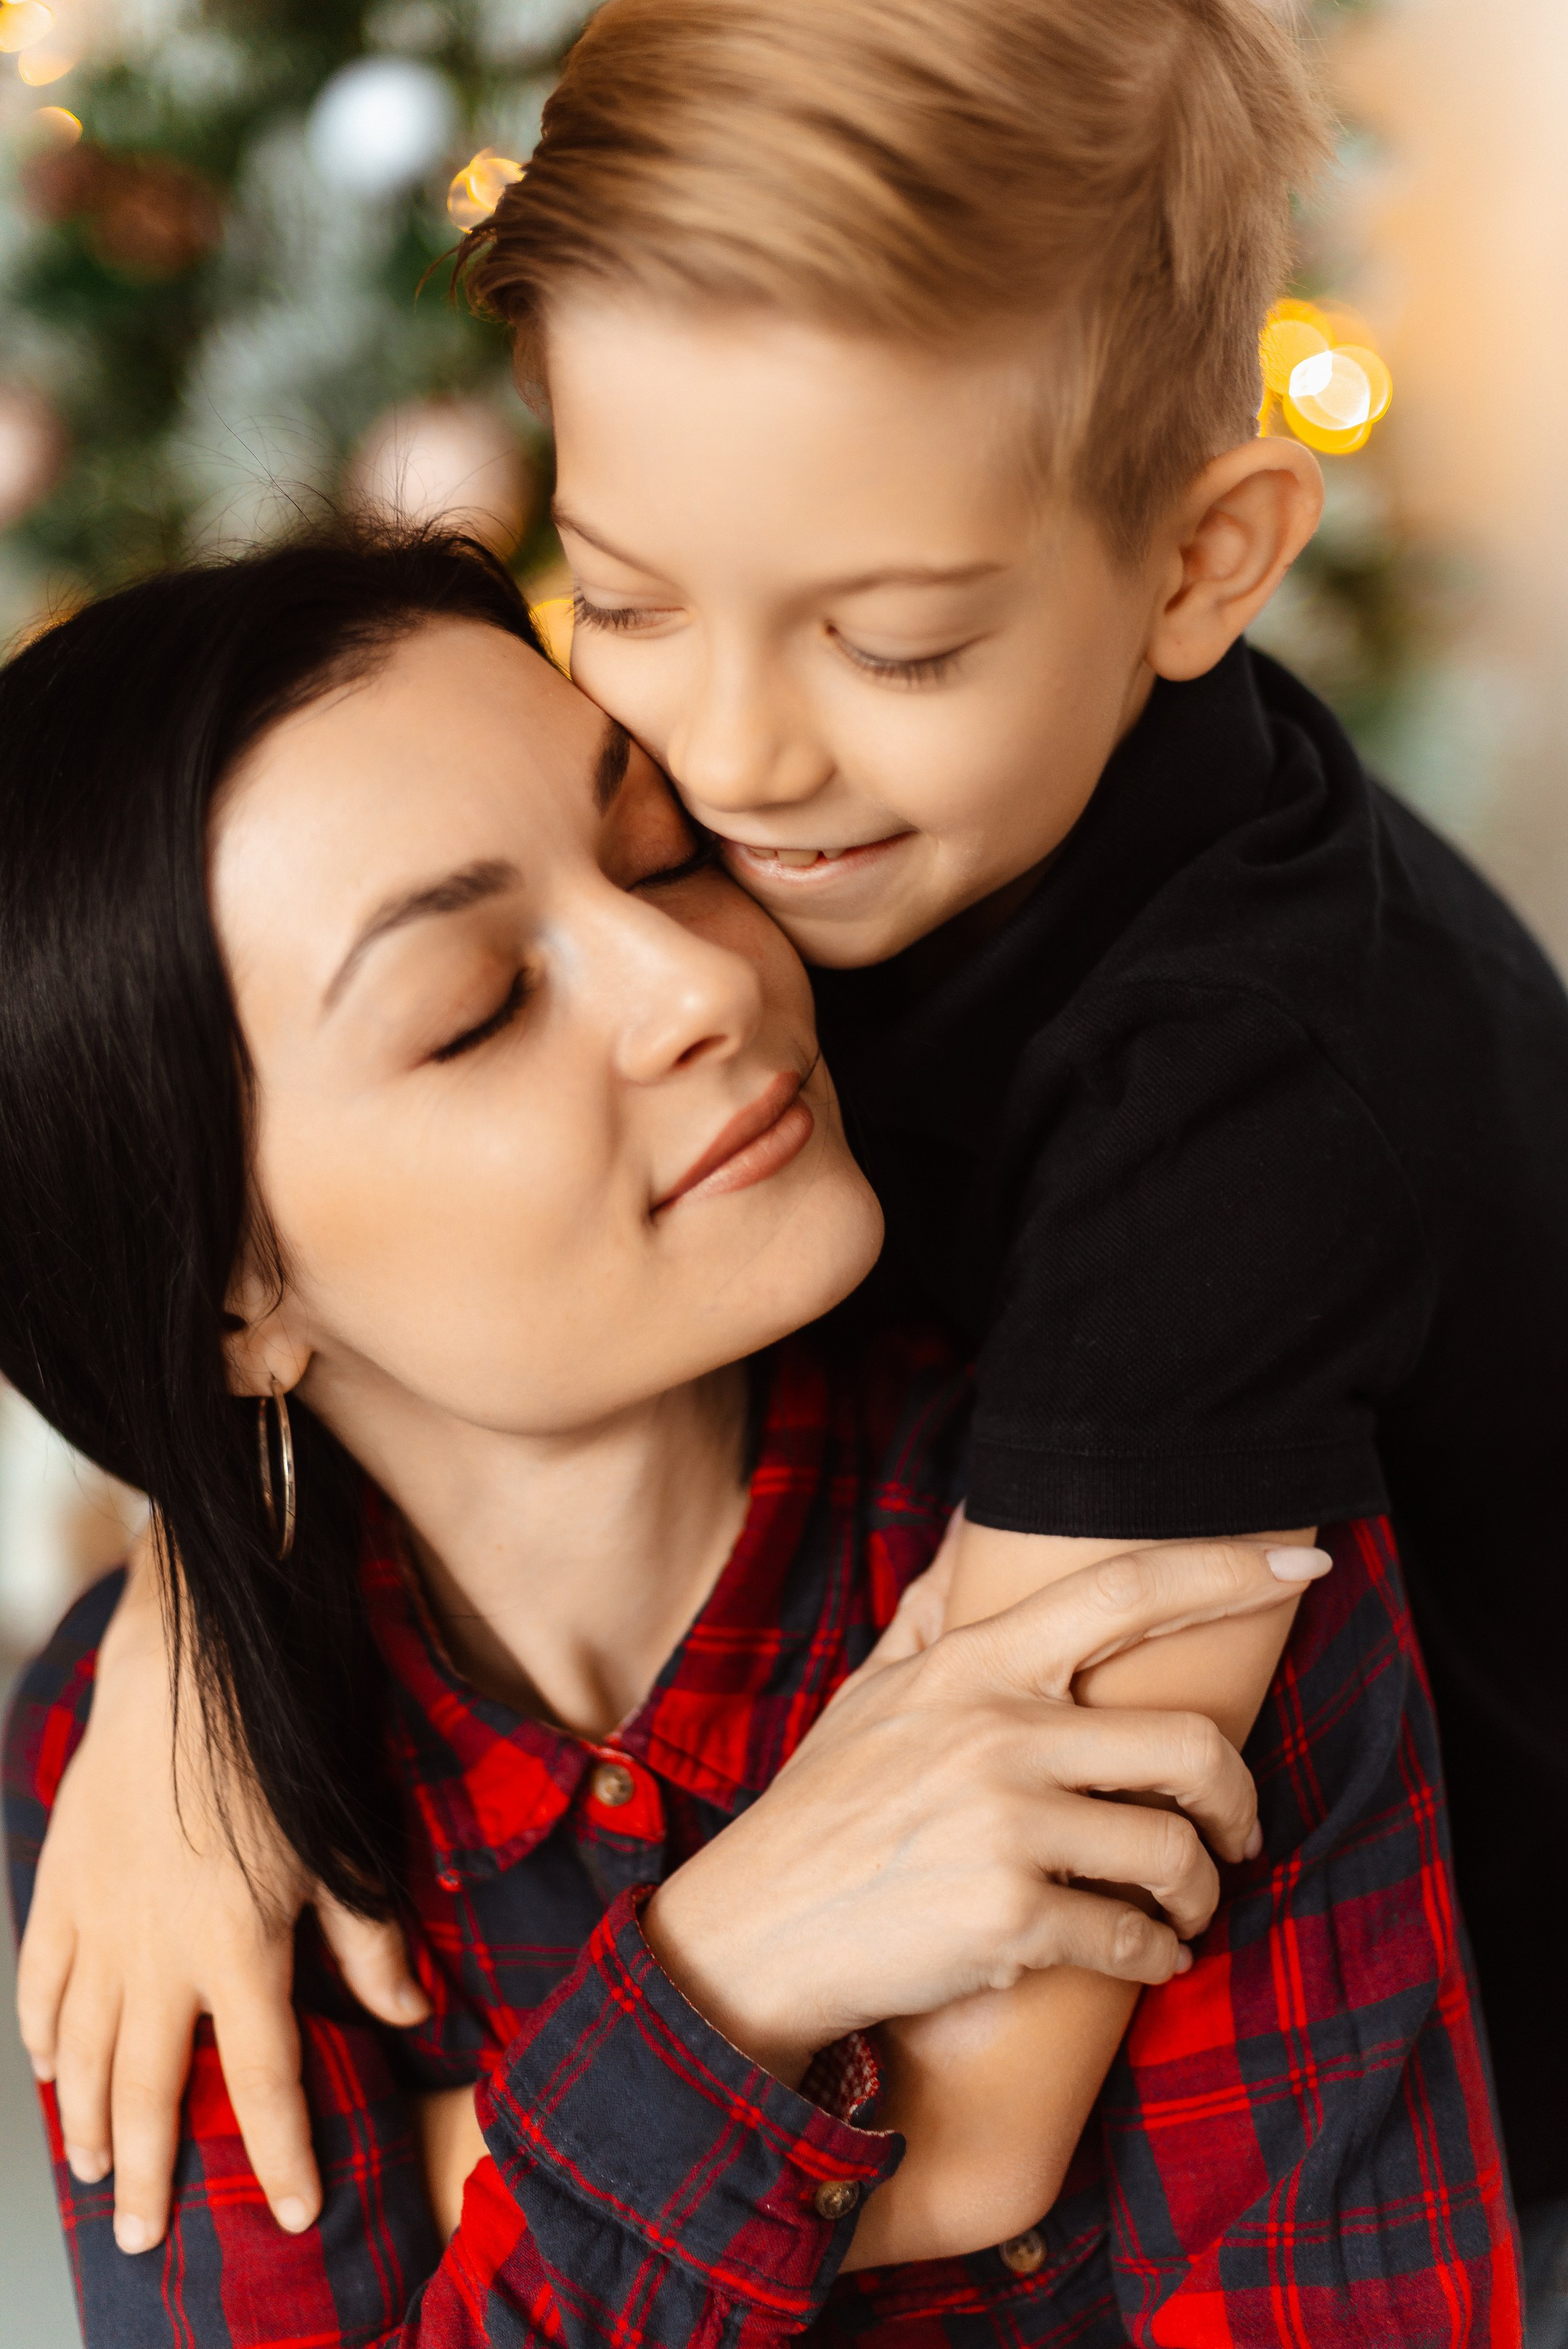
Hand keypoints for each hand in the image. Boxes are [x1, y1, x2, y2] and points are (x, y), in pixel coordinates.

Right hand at [15, 1535, 429, 2254]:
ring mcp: (100, 1925)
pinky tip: (49, 2069)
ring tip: (92, 2173)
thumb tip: (409, 2015)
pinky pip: (39, 1983)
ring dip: (85, 2120)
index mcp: (239, 1952)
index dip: (282, 2155)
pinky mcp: (60, 1887)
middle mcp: (159, 1956)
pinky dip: (41, 2036)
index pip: (262, 2083)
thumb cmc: (277, 1759)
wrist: (185, 1675)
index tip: (297, 2215)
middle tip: (143, 2238)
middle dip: (148, 2174)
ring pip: (81, 2052)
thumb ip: (371, 1940)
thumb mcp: (343, 1852)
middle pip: (148, 2093)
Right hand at [644, 1538, 1325, 2083]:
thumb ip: (932, 1610)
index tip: (1305, 1564)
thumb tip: (971, 1526)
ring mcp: (1002, 1826)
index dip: (1225, 1571)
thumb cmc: (824, 1808)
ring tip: (1184, 1908)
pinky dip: (1157, 1959)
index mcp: (973, 1666)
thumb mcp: (870, 1692)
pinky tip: (1147, 1960)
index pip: (1123, 1592)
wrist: (754, 1934)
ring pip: (1175, 1851)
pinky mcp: (1006, 1919)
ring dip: (1201, 1892)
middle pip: (1189, 1745)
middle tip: (1235, 1833)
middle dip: (1237, 1801)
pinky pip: (1133, 1941)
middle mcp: (995, 1733)